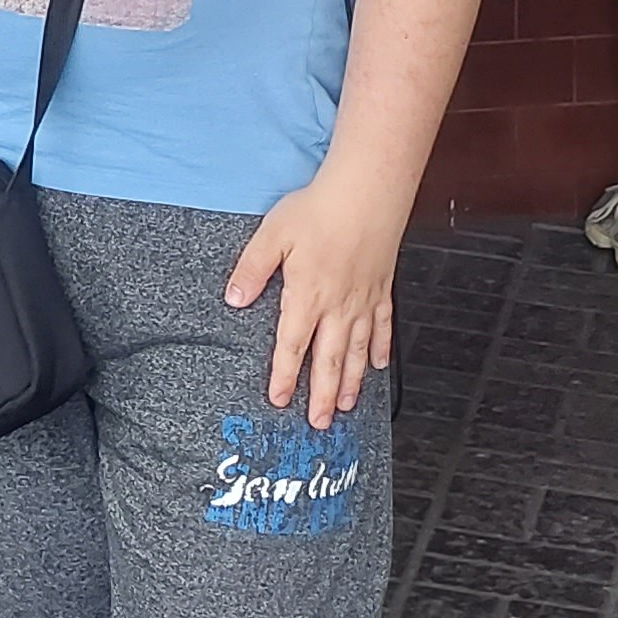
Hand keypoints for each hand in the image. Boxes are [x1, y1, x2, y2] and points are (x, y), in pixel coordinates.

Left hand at [224, 165, 408, 427]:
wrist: (368, 194)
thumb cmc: (317, 211)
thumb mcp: (272, 236)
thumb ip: (252, 270)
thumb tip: (233, 300)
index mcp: (307, 296)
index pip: (291, 345)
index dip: (285, 375)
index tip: (280, 401)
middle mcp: (338, 306)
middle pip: (329, 359)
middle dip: (321, 394)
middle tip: (318, 423)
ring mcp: (364, 300)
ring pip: (358, 350)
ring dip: (351, 381)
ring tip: (345, 406)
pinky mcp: (381, 289)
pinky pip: (383, 326)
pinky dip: (381, 348)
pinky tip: (380, 365)